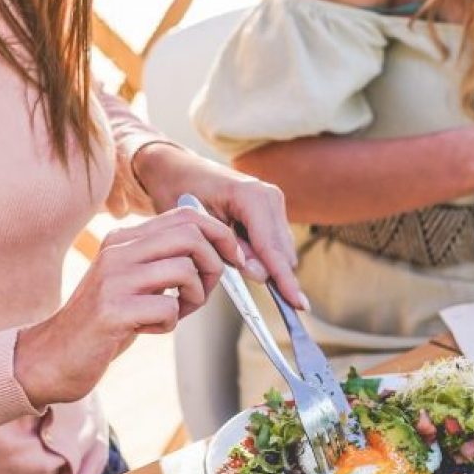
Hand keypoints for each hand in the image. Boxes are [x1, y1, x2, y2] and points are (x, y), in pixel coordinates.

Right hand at [16, 206, 237, 406]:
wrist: (54, 356)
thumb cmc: (104, 322)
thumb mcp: (135, 282)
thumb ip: (165, 262)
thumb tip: (217, 253)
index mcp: (124, 239)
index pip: (186, 215)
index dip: (219, 235)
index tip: (231, 258)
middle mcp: (118, 251)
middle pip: (191, 236)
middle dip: (213, 265)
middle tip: (202, 292)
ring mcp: (114, 279)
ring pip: (184, 270)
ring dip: (194, 298)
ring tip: (175, 313)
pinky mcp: (112, 311)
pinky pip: (168, 310)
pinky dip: (170, 324)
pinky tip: (148, 329)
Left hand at [132, 142, 305, 307]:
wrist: (174, 168)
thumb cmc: (178, 192)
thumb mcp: (197, 226)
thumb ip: (229, 251)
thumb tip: (261, 275)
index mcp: (252, 196)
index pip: (272, 248)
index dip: (284, 280)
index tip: (298, 305)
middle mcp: (269, 196)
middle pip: (282, 252)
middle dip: (268, 273)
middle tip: (235, 272)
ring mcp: (273, 200)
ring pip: (281, 250)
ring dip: (262, 263)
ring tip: (227, 251)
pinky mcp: (272, 208)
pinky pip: (274, 243)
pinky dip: (260, 254)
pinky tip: (236, 247)